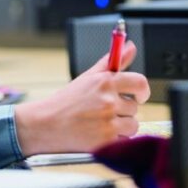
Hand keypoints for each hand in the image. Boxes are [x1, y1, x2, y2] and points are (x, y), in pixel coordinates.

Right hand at [13, 41, 149, 154]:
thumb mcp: (87, 78)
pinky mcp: (106, 140)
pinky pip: (124, 139)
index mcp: (104, 82)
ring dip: (121, 126)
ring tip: (100, 123)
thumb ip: (111, 62)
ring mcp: (108, 122)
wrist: (46, 124)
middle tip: (103, 111)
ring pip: (132, 125)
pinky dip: (115, 138)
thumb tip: (130, 47)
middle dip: (123, 110)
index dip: (142, 91)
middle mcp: (108, 101)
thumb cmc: (66, 101)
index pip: (140, 83)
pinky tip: (99, 133)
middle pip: (135, 107)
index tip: (139, 95)